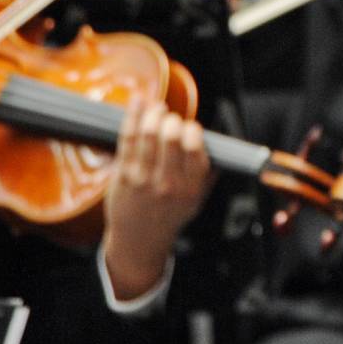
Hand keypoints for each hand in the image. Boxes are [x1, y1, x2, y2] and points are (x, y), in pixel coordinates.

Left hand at [102, 101, 213, 300]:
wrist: (139, 240)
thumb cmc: (168, 215)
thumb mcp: (197, 200)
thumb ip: (207, 173)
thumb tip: (218, 143)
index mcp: (191, 188)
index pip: (196, 149)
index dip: (193, 130)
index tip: (190, 127)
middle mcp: (169, 184)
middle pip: (172, 137)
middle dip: (172, 120)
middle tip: (170, 119)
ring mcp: (144, 179)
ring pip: (149, 134)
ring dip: (153, 114)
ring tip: (156, 109)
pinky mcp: (124, 175)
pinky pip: (128, 138)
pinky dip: (133, 116)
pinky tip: (138, 103)